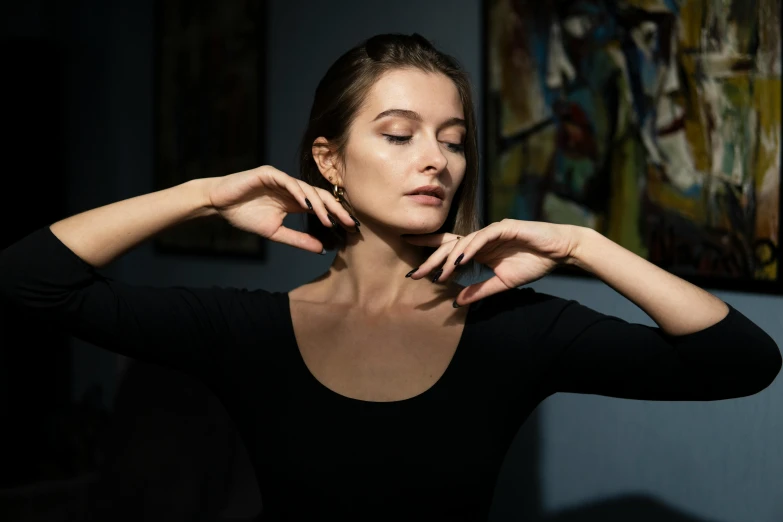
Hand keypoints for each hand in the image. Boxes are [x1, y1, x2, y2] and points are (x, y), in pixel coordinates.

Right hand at [207, 165, 357, 252]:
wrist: (219, 205)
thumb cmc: (245, 215)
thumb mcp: (275, 232)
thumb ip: (297, 239)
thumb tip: (321, 249)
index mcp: (295, 201)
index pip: (322, 206)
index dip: (336, 215)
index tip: (350, 229)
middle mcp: (292, 188)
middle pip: (320, 196)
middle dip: (336, 209)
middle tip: (349, 222)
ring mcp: (282, 179)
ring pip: (307, 189)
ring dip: (319, 205)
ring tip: (328, 219)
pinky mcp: (269, 173)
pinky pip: (288, 182)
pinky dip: (299, 192)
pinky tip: (307, 205)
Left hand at [403, 219, 581, 305]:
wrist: (560, 252)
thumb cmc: (533, 263)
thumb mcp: (502, 283)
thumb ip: (480, 290)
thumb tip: (456, 302)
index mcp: (478, 250)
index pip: (449, 250)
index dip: (429, 255)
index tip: (412, 268)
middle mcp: (480, 238)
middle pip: (449, 246)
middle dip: (431, 260)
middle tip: (415, 274)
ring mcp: (491, 231)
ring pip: (462, 242)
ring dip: (449, 259)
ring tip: (438, 274)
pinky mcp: (504, 227)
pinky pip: (483, 237)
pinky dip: (470, 248)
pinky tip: (460, 260)